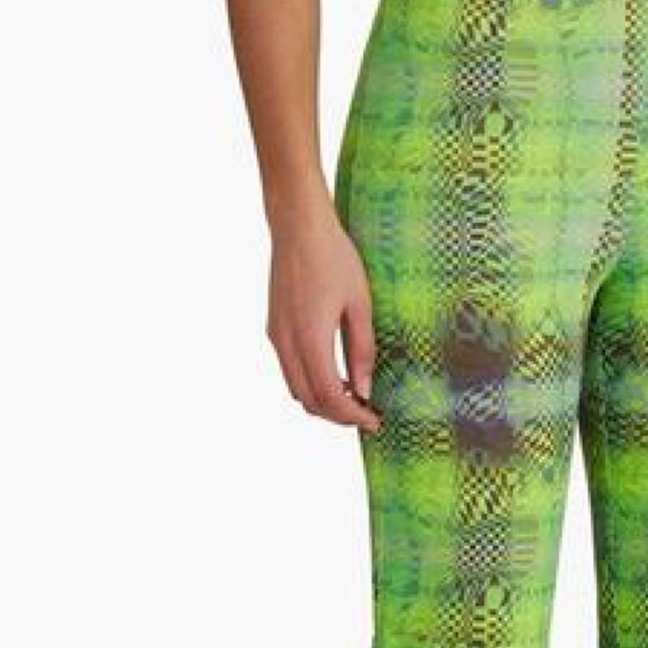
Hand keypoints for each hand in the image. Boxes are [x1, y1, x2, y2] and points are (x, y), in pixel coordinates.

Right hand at [266, 194, 381, 432]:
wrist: (298, 226)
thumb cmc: (333, 258)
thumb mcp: (360, 304)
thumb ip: (362, 350)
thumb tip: (364, 388)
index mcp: (310, 339)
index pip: (328, 397)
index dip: (352, 416)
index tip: (374, 421)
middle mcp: (286, 343)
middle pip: (308, 401)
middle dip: (338, 415)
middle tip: (367, 413)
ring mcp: (276, 336)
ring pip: (296, 389)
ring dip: (322, 401)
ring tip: (353, 396)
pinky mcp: (273, 329)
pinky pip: (289, 370)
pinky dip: (310, 383)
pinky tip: (333, 374)